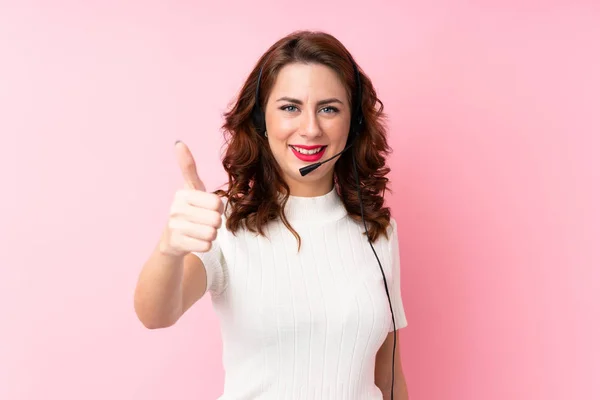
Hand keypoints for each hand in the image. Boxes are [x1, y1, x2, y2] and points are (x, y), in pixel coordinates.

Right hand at [159, 141, 223, 256]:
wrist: (172, 240)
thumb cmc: (188, 210)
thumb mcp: (191, 187)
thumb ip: (187, 166)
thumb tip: (178, 142)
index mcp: (182, 193)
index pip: (217, 202)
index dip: (217, 207)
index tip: (205, 207)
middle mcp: (176, 209)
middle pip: (216, 219)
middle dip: (215, 223)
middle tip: (203, 221)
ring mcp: (174, 227)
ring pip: (212, 233)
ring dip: (211, 234)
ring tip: (199, 231)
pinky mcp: (176, 243)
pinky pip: (206, 245)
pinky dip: (205, 245)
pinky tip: (194, 241)